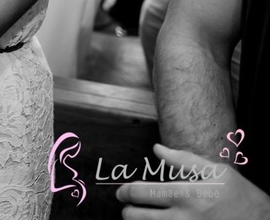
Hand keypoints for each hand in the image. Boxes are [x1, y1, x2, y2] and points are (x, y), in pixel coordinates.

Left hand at [117, 144, 269, 218]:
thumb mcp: (217, 173)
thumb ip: (183, 160)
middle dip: (127, 210)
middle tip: (129, 206)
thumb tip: (157, 149)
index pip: (140, 193)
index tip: (122, 192)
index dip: (125, 192)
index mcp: (188, 195)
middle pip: (135, 217)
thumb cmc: (241, 198)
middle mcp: (183, 218)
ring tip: (141, 217)